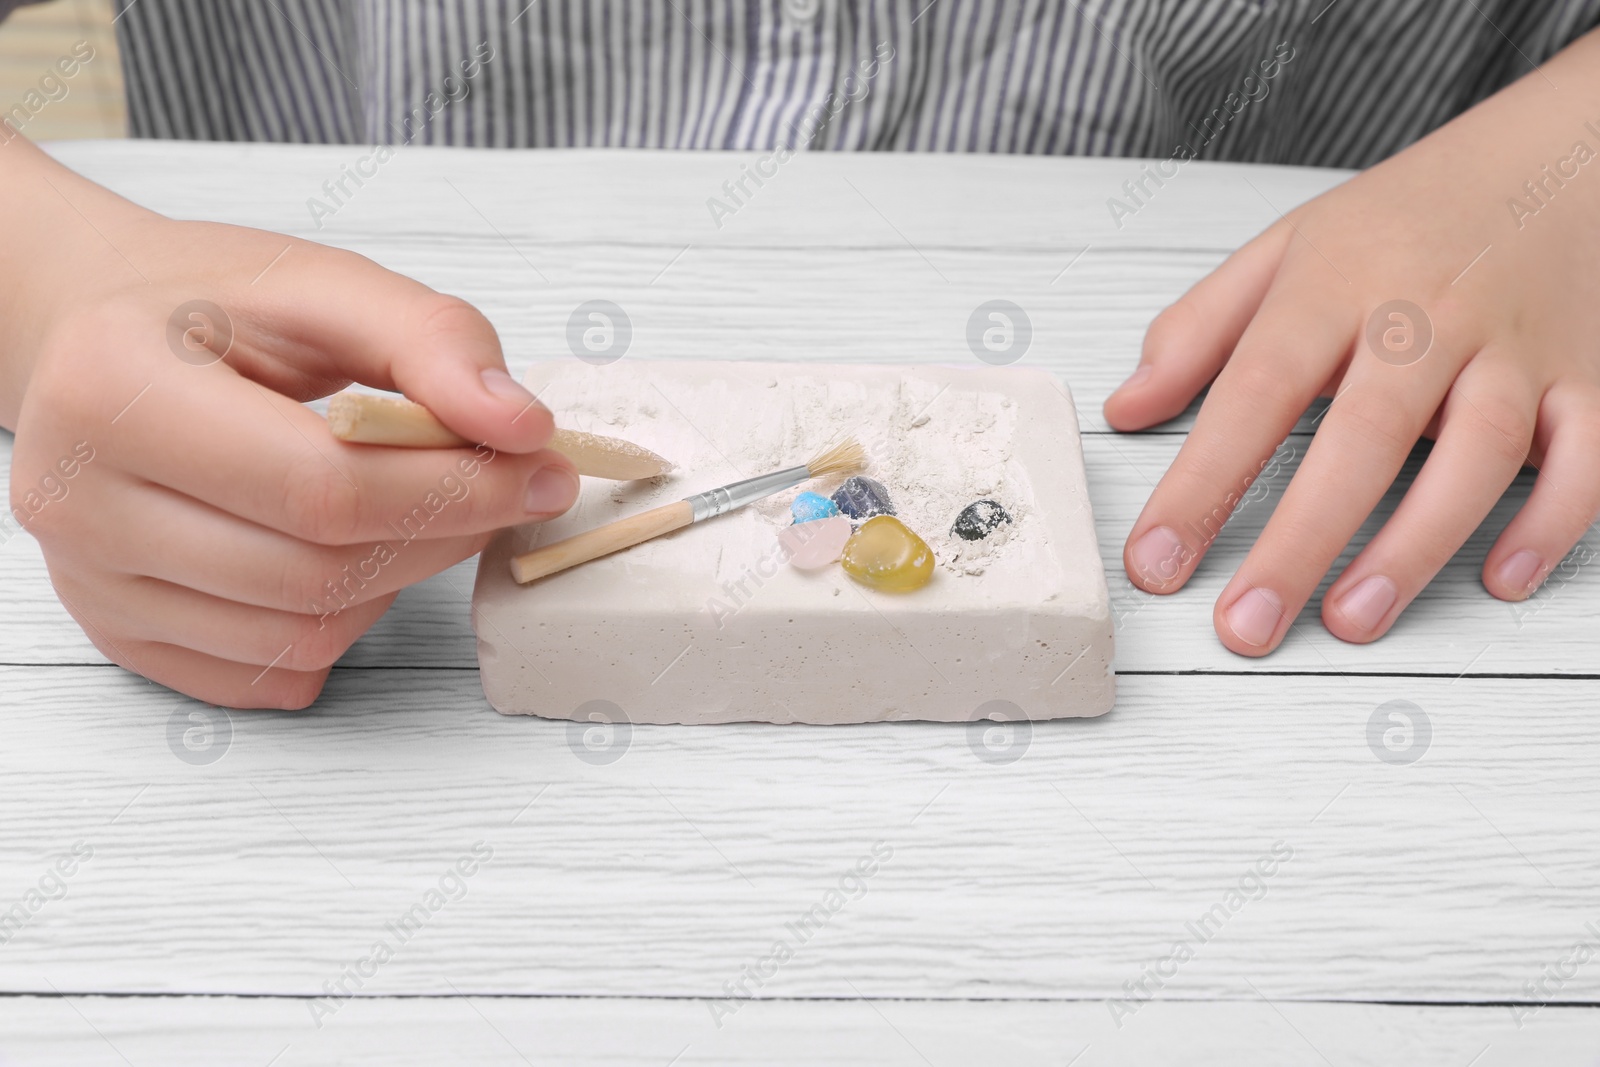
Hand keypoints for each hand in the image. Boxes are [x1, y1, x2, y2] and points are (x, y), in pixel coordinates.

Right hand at [4, 139, 576, 706]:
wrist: (97, 344)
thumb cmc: (208, 311)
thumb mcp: (323, 285)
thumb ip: (433, 342)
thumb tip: (522, 428)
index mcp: (115, 388)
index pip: (320, 485)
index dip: (454, 490)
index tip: (542, 470)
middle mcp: (77, 499)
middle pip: (316, 572)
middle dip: (440, 534)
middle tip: (501, 488)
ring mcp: (89, 582)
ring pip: (301, 634)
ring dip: (396, 583)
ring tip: (411, 509)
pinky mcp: (119, 634)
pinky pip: (268, 672)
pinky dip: (339, 629)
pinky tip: (346, 556)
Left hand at [1104, 30, 1599, 654]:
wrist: (1562, 151)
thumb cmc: (1408, 215)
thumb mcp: (1284, 248)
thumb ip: (1198, 330)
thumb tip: (1126, 408)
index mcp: (1335, 285)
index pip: (1254, 391)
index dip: (1201, 483)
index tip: (1155, 562)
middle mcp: (1426, 317)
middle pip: (1361, 437)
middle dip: (1299, 541)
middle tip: (1247, 626)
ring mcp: (1515, 348)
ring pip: (1476, 454)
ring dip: (1413, 546)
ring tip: (1350, 622)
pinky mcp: (1590, 374)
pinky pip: (1583, 455)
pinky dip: (1550, 520)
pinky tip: (1502, 579)